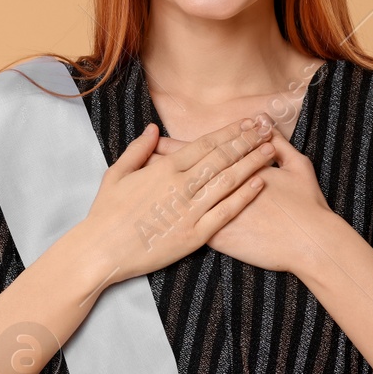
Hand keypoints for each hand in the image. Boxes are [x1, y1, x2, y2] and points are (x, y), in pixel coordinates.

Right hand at [69, 115, 277, 284]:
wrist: (100, 251)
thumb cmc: (106, 213)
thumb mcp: (116, 174)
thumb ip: (138, 150)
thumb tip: (153, 129)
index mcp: (163, 169)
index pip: (205, 144)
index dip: (230, 131)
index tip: (248, 122)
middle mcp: (180, 186)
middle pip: (222, 157)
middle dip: (248, 141)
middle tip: (268, 128)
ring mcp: (189, 211)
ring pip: (228, 181)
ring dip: (252, 163)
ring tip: (272, 150)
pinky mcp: (193, 236)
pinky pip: (225, 213)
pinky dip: (244, 196)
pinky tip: (260, 183)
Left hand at [147, 124, 336, 273]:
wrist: (310, 243)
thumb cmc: (307, 205)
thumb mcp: (298, 167)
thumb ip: (281, 146)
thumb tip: (268, 126)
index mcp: (235, 169)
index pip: (199, 152)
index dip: (177, 146)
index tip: (157, 140)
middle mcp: (221, 190)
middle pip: (182, 173)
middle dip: (159, 165)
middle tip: (138, 159)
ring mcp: (217, 214)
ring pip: (179, 200)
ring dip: (159, 193)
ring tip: (139, 185)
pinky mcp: (217, 238)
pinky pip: (188, 226)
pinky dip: (172, 220)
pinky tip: (156, 217)